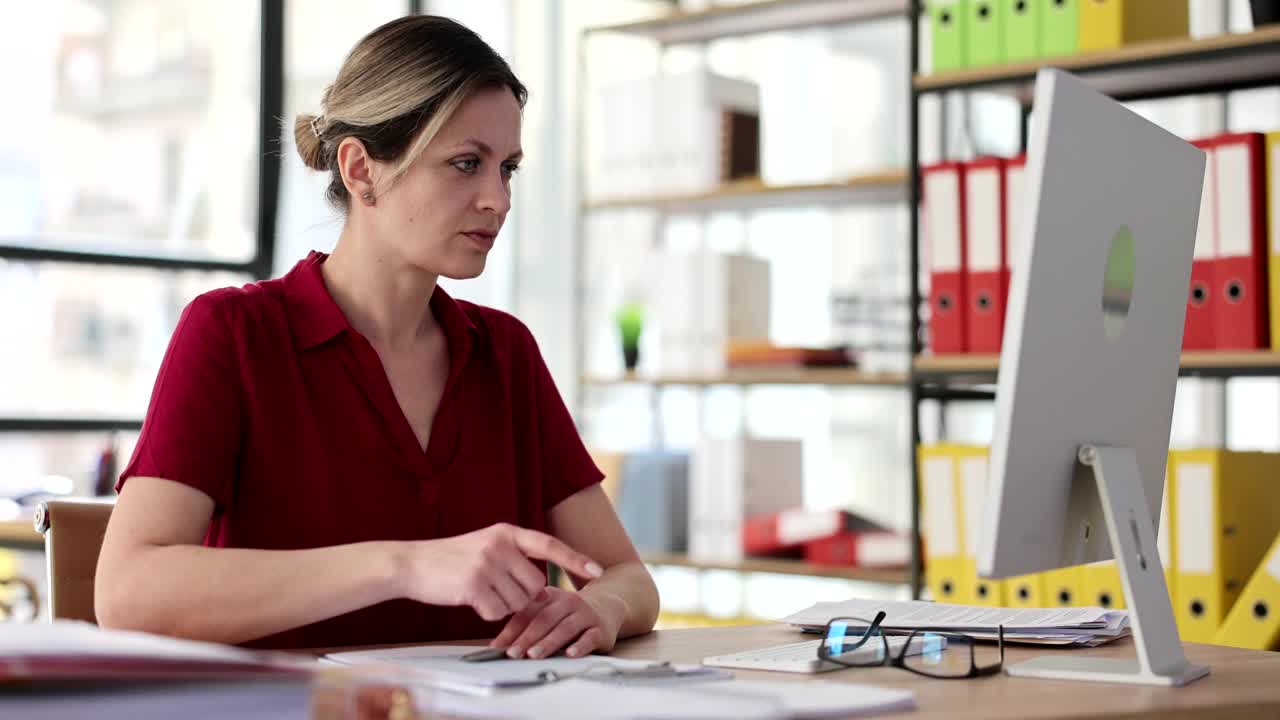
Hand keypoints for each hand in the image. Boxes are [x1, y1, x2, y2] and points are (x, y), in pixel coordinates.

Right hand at [397, 523, 602, 621]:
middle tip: (498, 591)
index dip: (575, 559)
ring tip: (479, 591)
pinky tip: (469, 599)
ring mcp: (487, 565)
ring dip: (503, 606)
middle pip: (536, 585)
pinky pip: (497, 613)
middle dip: (524, 596)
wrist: (411, 564)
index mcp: (505, 532)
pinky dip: (486, 613)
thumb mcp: (485, 547)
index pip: (549, 545)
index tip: (597, 570)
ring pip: (518, 602)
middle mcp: (499, 545)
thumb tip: (544, 592)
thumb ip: (514, 561)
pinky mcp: (474, 586)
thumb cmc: (450, 559)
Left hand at [489, 586, 621, 659]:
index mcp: (549, 596)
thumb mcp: (548, 613)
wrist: (607, 606)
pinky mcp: (601, 628)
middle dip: (527, 637)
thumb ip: (525, 626)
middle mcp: (568, 602)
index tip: (498, 647)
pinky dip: (580, 646)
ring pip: (565, 628)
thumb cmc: (569, 615)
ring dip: (548, 642)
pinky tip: (570, 654)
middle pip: (544, 619)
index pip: (528, 613)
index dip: (512, 630)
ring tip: (534, 655)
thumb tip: (497, 646)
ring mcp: (585, 614)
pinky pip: (590, 637)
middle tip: (513, 653)